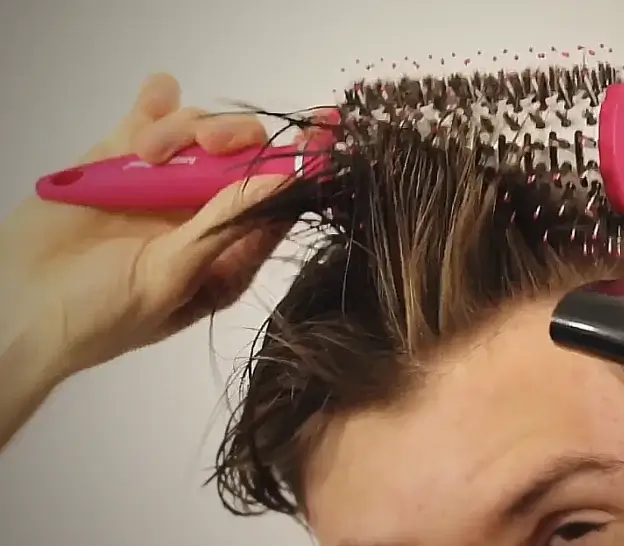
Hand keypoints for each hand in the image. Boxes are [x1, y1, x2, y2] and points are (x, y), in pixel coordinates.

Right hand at [0, 73, 293, 378]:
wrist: (18, 310)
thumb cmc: (103, 315)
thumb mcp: (173, 276)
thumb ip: (226, 223)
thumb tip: (285, 180)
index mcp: (231, 251)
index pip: (280, 201)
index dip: (305, 167)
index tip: (324, 134)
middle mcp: (205, 215)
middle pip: (243, 156)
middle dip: (233, 139)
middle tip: (207, 143)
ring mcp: (163, 186)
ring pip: (197, 133)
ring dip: (179, 131)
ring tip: (144, 153)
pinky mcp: (119, 164)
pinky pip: (149, 121)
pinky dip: (157, 104)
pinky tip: (157, 94)